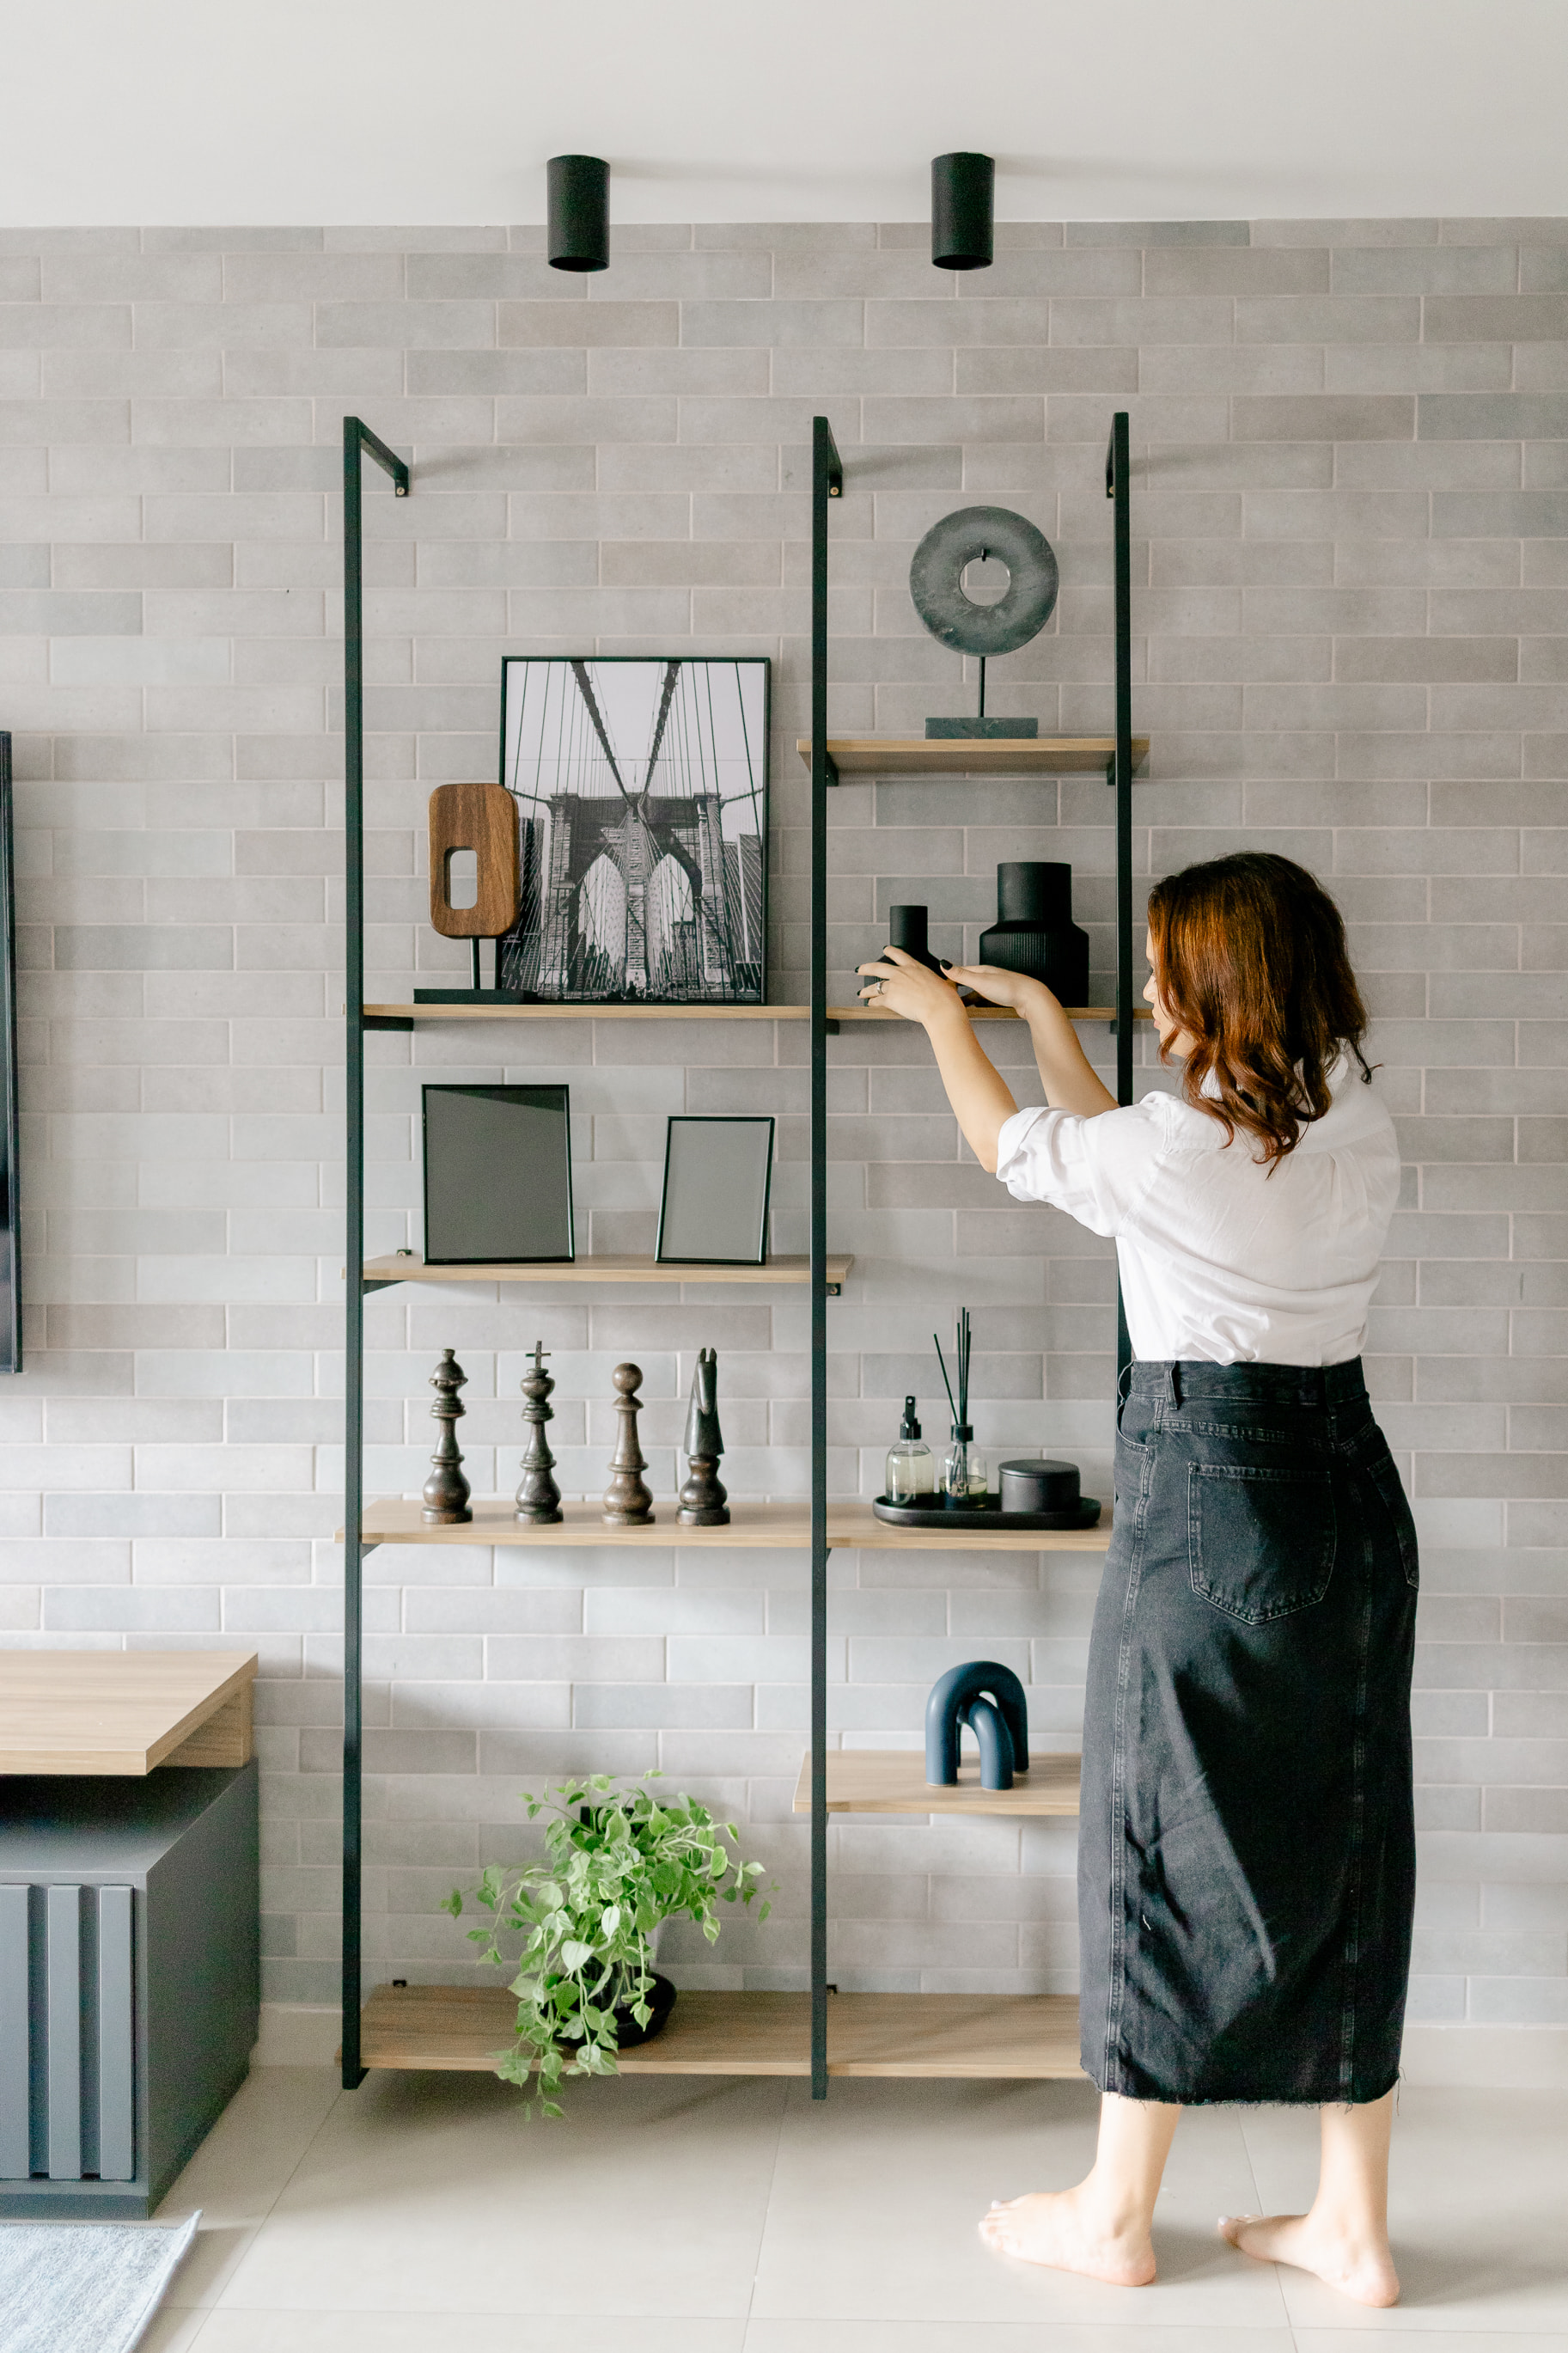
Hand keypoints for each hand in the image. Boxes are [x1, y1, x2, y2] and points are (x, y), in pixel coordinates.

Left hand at [856, 948, 968, 1028]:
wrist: (941, 1009)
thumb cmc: (946, 999)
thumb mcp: (946, 982)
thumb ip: (941, 980)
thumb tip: (950, 980)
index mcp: (916, 967)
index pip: (899, 955)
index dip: (890, 951)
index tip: (886, 949)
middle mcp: (902, 973)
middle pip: (878, 967)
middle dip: (867, 968)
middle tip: (860, 969)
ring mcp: (895, 985)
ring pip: (875, 985)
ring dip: (866, 990)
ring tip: (861, 993)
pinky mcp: (891, 998)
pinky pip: (877, 1000)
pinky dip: (872, 1002)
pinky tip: (869, 1003)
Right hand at [943, 964, 1058, 1016]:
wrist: (1031, 997)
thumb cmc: (1009, 988)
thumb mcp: (980, 981)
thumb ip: (962, 974)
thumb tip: (944, 964)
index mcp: (983, 970)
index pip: (961, 971)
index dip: (950, 976)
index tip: (938, 983)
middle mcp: (990, 976)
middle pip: (969, 982)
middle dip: (957, 988)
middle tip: (946, 995)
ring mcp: (997, 986)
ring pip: (977, 992)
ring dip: (967, 998)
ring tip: (958, 1005)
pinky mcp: (1003, 996)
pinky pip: (985, 999)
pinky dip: (978, 1004)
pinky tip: (976, 1009)